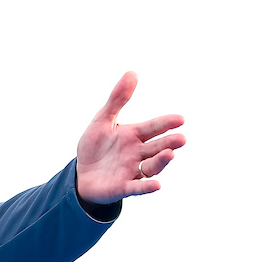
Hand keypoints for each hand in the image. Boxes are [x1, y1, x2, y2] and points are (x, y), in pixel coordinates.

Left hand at [75, 72, 185, 202]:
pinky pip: (136, 188)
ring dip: (161, 161)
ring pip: (151, 167)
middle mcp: (137, 153)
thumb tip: (132, 73)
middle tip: (181, 138)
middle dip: (169, 143)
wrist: (81, 174)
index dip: (166, 123)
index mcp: (134, 135)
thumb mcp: (102, 120)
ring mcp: (132, 171)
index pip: (153, 127)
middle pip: (157, 147)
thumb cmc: (95, 146)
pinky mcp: (122, 187)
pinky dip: (146, 187)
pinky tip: (156, 185)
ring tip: (170, 154)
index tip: (180, 119)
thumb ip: (117, 99)